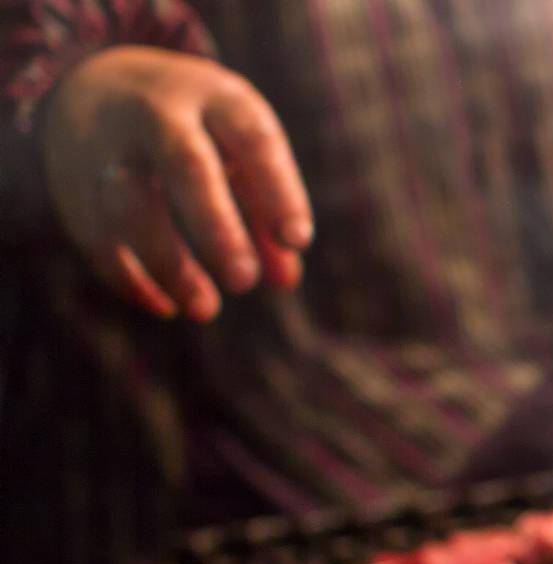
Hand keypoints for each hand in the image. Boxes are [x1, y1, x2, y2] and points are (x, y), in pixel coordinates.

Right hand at [39, 46, 311, 319]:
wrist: (95, 84)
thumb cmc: (196, 128)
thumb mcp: (239, 149)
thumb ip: (268, 209)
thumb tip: (285, 282)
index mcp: (214, 97)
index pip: (254, 139)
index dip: (279, 191)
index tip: (297, 240)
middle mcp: (155, 113)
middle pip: (185, 164)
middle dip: (216, 226)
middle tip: (244, 281)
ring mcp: (105, 146)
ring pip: (129, 204)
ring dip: (168, 263)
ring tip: (205, 309)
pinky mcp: (72, 184)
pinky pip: (96, 235)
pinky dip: (129, 277)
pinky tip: (166, 306)